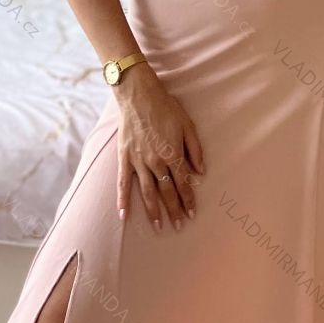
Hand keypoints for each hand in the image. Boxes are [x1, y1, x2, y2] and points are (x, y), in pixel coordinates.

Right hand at [114, 67, 204, 231]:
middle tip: (179, 226)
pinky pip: (122, 183)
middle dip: (174, 210)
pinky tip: (123, 215)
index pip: (183, 183)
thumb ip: (195, 150)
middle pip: (167, 192)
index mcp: (172, 154)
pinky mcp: (124, 158)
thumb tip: (201, 172)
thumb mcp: (188, 125)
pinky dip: (122, 200)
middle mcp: (156, 162)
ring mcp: (138, 161)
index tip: (192, 213)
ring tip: (158, 226)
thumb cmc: (165, 108)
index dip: (189, 200)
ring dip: (153, 211)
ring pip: (147, 192)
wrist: (138, 96)